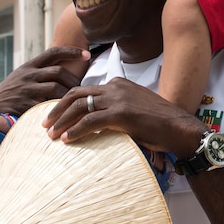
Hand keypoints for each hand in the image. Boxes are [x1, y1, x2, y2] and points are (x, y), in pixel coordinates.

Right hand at [0, 47, 90, 116]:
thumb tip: (64, 69)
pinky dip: (57, 108)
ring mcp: (27, 89)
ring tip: (73, 101)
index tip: (87, 54)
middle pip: (58, 71)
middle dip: (73, 79)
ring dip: (68, 94)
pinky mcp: (26, 104)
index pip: (53, 52)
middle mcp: (29, 74)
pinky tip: (63, 112)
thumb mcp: (23, 75)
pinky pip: (47, 104)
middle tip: (80, 88)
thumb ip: (40, 71)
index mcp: (30, 66)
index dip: (71, 51)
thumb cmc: (12, 91)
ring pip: (55, 88)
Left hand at [42, 77, 203, 157]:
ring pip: (80, 107)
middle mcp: (115, 87)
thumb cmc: (158, 124)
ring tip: (50, 134)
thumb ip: (116, 111)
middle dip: (57, 109)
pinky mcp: (121, 114)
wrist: (179, 127)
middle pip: (76, 94)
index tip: (56, 115)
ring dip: (62, 121)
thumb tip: (99, 123)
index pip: (85, 90)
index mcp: (118, 84)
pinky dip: (75, 130)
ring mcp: (118, 99)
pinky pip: (90, 121)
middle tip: (44, 123)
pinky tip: (66, 140)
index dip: (66, 102)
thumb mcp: (134, 110)